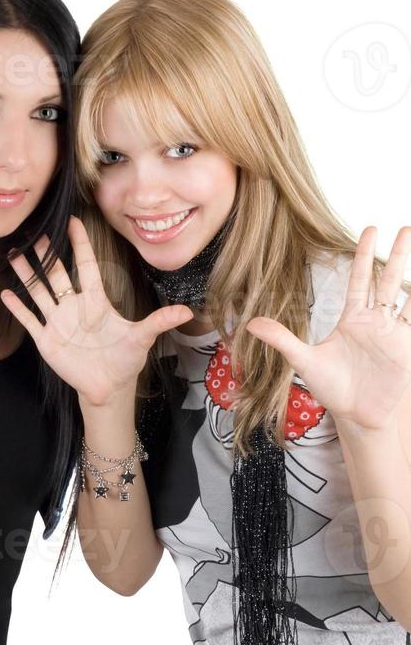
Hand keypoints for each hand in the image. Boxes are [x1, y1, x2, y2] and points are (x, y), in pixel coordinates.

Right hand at [0, 216, 192, 406]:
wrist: (109, 388)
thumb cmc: (125, 360)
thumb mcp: (142, 338)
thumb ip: (159, 321)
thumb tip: (187, 310)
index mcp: (96, 301)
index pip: (86, 265)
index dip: (80, 244)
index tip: (73, 221)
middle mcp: (74, 307)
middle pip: (57, 274)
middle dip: (46, 254)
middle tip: (35, 232)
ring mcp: (58, 321)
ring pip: (39, 292)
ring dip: (27, 274)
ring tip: (14, 254)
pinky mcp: (47, 339)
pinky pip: (29, 319)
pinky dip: (18, 307)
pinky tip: (5, 293)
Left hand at [245, 225, 410, 429]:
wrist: (357, 416)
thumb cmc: (332, 389)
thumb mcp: (304, 361)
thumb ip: (282, 339)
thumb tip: (249, 323)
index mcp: (352, 319)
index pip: (360, 279)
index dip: (363, 255)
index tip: (369, 230)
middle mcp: (374, 321)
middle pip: (387, 280)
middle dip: (395, 255)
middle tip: (404, 228)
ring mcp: (393, 333)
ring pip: (405, 295)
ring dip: (410, 272)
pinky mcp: (406, 347)